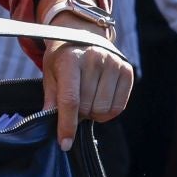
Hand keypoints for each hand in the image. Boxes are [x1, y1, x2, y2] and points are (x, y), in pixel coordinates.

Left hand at [37, 0, 133, 150]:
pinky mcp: (127, 70)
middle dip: (78, 114)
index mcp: (70, 59)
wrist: (83, 32)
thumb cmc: (62, 56)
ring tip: (85, 101)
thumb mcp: (50, 72)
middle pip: (87, 107)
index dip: (66, 125)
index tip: (64, 144)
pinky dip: (108, 112)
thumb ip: (51, 97)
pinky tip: (99, 101)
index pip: (70, 100)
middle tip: (73, 106)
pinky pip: (119, 106)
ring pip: (104, 110)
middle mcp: (94, 59)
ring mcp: (113, 64)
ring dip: (93, 114)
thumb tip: (48, 121)